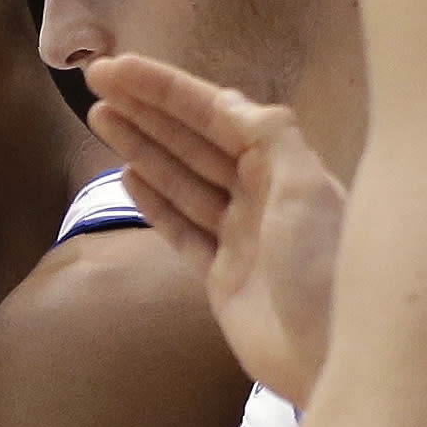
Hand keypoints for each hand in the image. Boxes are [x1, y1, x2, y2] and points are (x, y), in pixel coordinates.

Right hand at [90, 53, 342, 407]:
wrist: (330, 355)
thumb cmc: (326, 268)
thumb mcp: (306, 189)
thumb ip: (271, 138)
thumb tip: (228, 102)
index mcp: (283, 166)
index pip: (215, 114)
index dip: (166, 90)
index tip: (118, 71)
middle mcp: (261, 194)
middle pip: (193, 141)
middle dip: (147, 110)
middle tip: (96, 82)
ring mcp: (238, 235)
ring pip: (181, 179)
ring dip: (141, 146)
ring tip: (100, 118)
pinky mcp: (220, 276)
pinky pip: (181, 228)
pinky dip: (154, 201)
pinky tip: (126, 176)